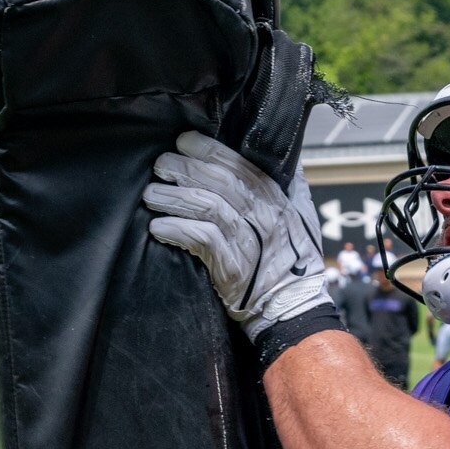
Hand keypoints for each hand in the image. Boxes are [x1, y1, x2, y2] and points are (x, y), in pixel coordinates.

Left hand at [142, 132, 333, 337]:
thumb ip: (288, 187)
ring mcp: (249, 241)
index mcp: (275, 199)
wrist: (292, 307)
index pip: (239, 165)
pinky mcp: (233, 267)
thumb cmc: (291, 261)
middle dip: (185, 168)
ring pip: (207, 206)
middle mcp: (264, 216)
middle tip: (160, 165)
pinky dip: (176, 230)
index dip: (208, 150)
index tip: (183, 142)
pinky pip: (201, 239)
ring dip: (173, 197)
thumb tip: (280, 160)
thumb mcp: (298, 218)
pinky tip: (158, 227)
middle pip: (219, 181)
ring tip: (151, 194)